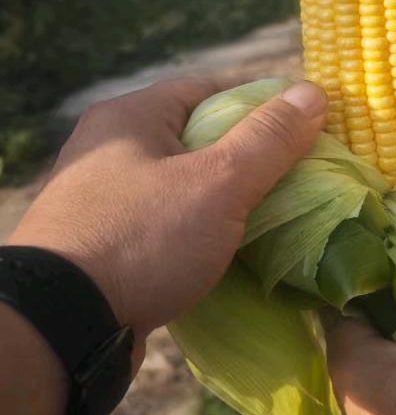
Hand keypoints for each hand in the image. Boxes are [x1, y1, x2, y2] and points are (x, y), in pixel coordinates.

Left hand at [8, 77, 327, 357]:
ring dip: (230, 198)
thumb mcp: (219, 181)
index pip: (211, 88)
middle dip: (253, 155)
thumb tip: (314, 92)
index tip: (309, 124)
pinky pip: (171, 225)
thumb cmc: (143, 238)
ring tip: (281, 213)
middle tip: (304, 172)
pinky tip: (237, 250)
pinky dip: (205, 231)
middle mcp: (111, 150)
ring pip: (187, 185)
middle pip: (200, 138)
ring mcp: (106, 200)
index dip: (264, 102)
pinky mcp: (108, 247)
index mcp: (131, 116)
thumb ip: (269, 138)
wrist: (61, 327)